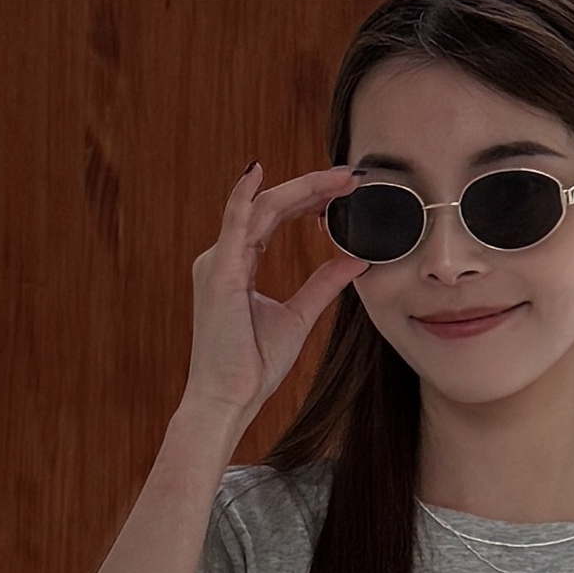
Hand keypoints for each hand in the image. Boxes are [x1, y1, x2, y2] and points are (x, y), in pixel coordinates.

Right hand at [181, 161, 359, 448]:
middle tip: (347, 177)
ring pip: (261, 207)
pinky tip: (258, 173)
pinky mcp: (220, 274)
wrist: (228, 400)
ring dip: (301, 189)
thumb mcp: (297, 318)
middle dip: (311, 188)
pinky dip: (244, 195)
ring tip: (337, 179)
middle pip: (270, 206)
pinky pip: (234, 224)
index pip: (274, 218)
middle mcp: (224, 258)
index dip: (308, 199)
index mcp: (238, 266)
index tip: (341, 191)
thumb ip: (322, 285)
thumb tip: (354, 261)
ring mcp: (218, 263)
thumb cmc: (251, 366)